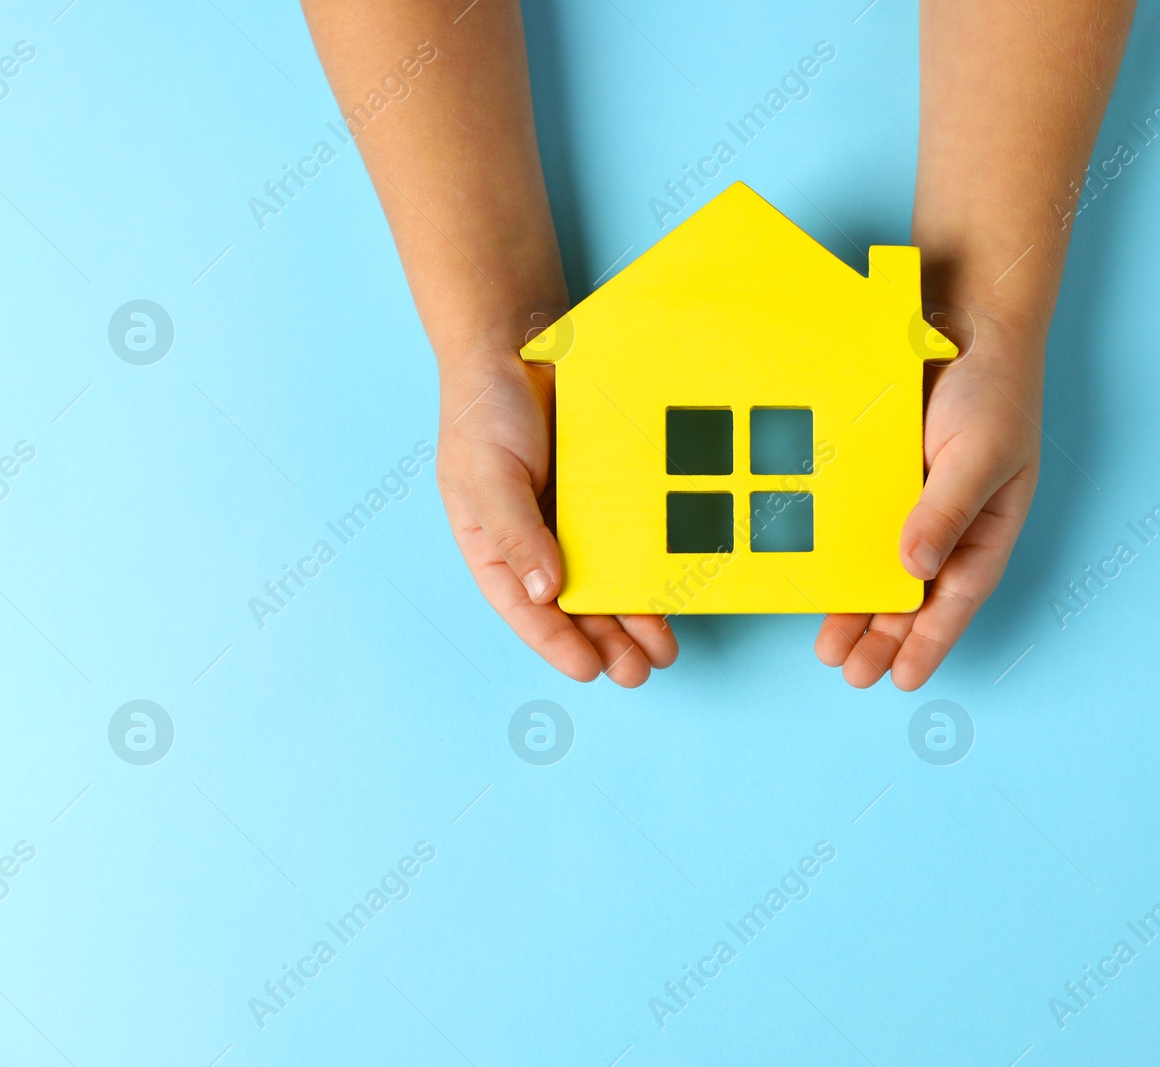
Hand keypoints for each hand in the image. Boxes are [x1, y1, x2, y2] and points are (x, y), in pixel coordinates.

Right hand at [436, 347, 677, 686]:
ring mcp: (578, 523)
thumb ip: (514, 533)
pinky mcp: (613, 499)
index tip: (589, 670)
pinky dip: (652, 572)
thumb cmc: (486, 412)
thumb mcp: (485, 475)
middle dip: (606, 644)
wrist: (521, 344)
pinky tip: (674, 596)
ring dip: (634, 621)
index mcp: (496, 548)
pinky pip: (635, 542)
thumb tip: (547, 592)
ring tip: (662, 653)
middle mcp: (539, 544)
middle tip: (637, 672)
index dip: (557, 643)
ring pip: (609, 584)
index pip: (525, 609)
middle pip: (574, 608)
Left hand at [814, 313, 1040, 688]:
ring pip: (877, 569)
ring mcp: (904, 499)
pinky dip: (833, 558)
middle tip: (852, 674)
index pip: (959, 594)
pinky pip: (848, 524)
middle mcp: (944, 521)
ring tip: (829, 651)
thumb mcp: (980, 453)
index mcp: (987, 524)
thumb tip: (914, 570)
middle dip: (885, 638)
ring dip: (856, 611)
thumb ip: (947, 512)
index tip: (904, 679)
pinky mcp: (869, 475)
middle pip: (914, 594)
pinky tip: (812, 586)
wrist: (960, 312)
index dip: (933, 639)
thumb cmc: (991, 385)